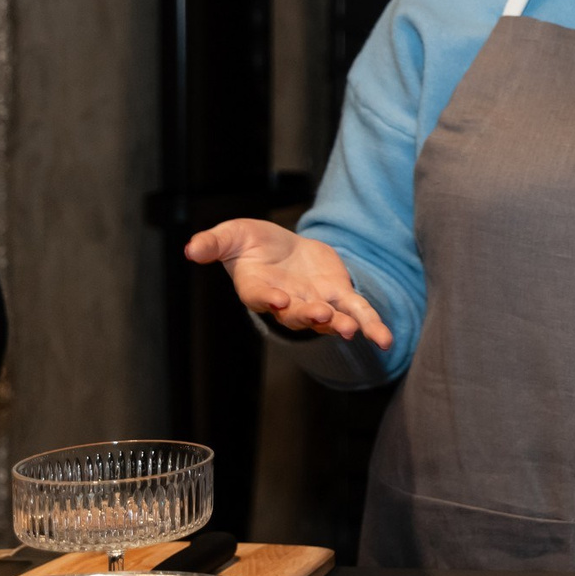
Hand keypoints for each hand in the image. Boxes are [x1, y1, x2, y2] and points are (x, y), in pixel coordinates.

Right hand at [186, 219, 391, 347]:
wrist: (285, 248)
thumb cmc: (252, 244)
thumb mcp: (232, 235)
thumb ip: (213, 243)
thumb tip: (190, 249)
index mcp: (258, 288)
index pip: (260, 296)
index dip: (268, 298)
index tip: (275, 299)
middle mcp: (286, 302)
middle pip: (296, 313)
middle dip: (308, 315)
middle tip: (321, 316)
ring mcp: (315, 302)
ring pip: (328, 319)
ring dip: (339, 325)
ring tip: (351, 331)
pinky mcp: (339, 296)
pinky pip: (357, 313)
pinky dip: (371, 325)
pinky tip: (384, 340)